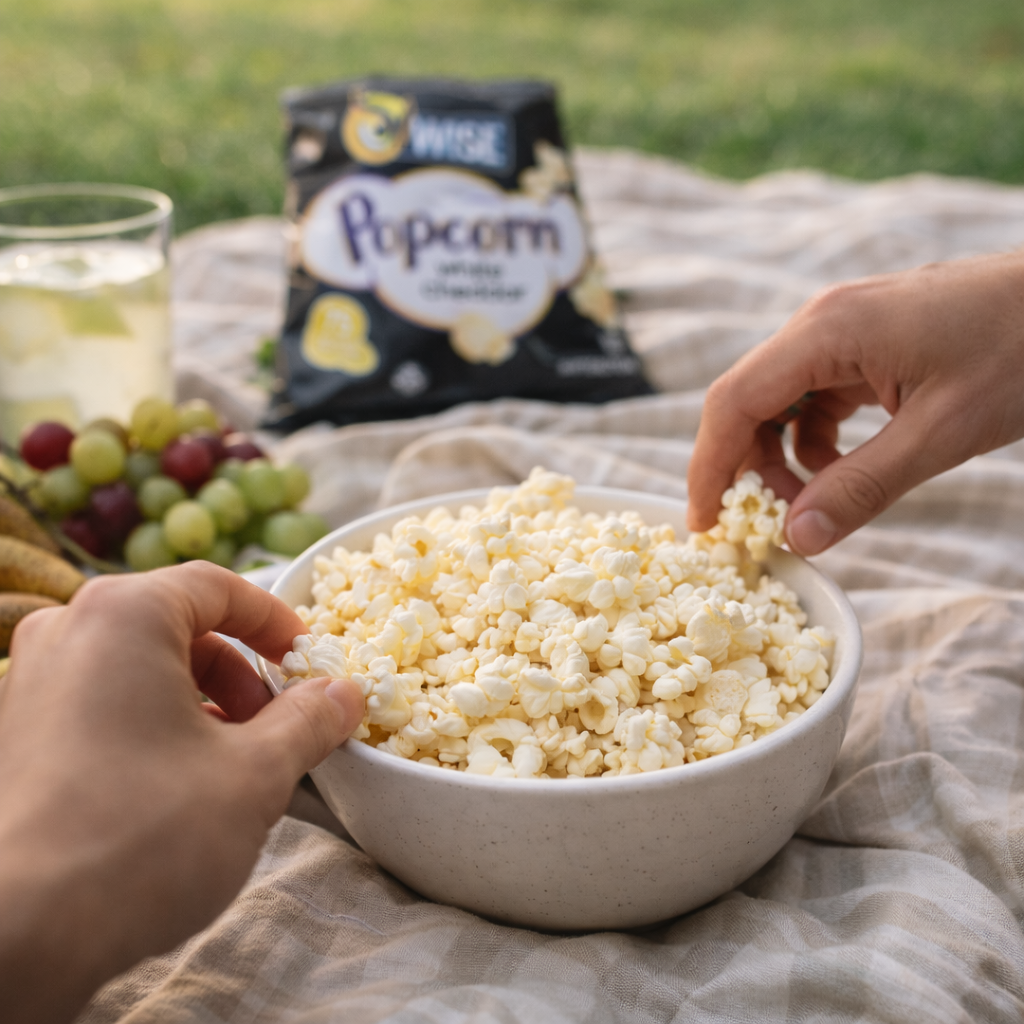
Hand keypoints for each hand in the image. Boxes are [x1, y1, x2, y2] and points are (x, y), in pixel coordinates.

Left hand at [0, 562, 363, 1023]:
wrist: (16, 936)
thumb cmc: (140, 836)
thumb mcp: (254, 774)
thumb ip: (308, 721)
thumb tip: (343, 694)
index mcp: (124, 614)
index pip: (217, 586)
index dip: (274, 620)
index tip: (307, 659)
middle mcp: (67, 631)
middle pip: (176, 625)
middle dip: (237, 671)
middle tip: (275, 723)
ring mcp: (29, 682)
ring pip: (136, 666)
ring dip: (198, 701)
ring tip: (230, 761)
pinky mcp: (13, 734)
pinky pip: (99, 701)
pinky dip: (150, 723)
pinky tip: (175, 785)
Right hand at [686, 251, 1023, 553]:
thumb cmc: (1022, 349)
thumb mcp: (943, 432)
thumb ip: (864, 487)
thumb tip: (797, 539)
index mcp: (827, 331)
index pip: (734, 402)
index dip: (709, 466)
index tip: (704, 523)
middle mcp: (821, 324)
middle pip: (747, 401)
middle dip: (743, 467)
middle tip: (760, 524)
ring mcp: (842, 331)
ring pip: (778, 402)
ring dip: (780, 458)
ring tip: (808, 502)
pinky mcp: (863, 345)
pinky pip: (814, 398)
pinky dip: (813, 442)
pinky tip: (841, 470)